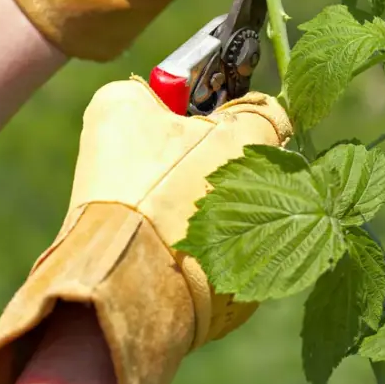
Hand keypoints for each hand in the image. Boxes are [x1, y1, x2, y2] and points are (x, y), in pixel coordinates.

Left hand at [0, 78, 291, 383]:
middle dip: (230, 159)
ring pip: (196, 186)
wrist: (132, 297)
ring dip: (224, 201)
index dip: (229, 105)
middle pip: (196, 139)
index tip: (250, 127)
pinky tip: (218, 250)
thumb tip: (276, 115)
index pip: (192, 86)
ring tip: (236, 220)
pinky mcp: (127, 241)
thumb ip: (264, 115)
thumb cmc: (179, 197)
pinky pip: (184, 224)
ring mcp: (114, 197)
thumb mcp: (240, 139)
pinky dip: (206, 234)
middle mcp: (108, 145)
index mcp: (121, 102)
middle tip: (252, 178)